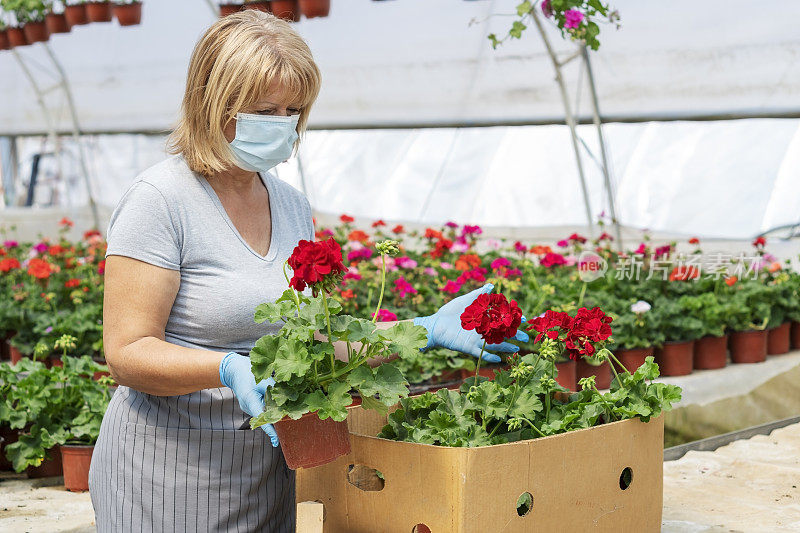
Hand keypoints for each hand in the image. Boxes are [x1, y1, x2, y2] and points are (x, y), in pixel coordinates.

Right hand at [219, 352, 278, 446]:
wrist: (234, 370)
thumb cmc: (248, 373)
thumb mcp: (264, 380)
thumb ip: (276, 390)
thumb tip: (290, 398)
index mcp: (250, 401)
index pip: (262, 419)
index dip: (270, 430)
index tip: (276, 440)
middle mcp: (248, 407)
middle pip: (263, 420)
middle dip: (274, 426)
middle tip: (286, 433)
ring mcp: (248, 408)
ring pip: (262, 416)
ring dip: (272, 417)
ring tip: (286, 421)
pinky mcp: (250, 406)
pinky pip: (260, 411)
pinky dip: (268, 411)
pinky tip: (278, 410)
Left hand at [413, 283, 528, 362]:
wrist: (435, 324)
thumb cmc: (450, 312)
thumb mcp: (466, 301)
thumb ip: (479, 294)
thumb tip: (491, 285)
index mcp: (483, 320)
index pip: (501, 320)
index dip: (512, 320)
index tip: (523, 319)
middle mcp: (482, 331)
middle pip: (501, 334)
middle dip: (514, 335)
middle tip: (526, 337)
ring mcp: (476, 340)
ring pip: (494, 345)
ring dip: (506, 347)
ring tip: (517, 349)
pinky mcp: (468, 348)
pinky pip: (481, 354)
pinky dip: (490, 356)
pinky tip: (499, 360)